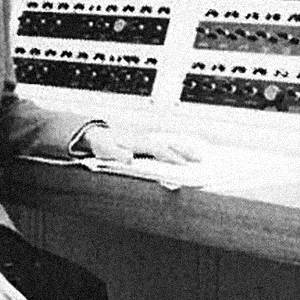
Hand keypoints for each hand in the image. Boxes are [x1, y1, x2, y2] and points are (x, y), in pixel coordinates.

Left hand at [82, 126, 205, 165]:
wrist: (98, 135)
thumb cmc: (104, 144)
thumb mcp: (107, 151)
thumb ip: (118, 155)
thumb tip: (129, 159)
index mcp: (139, 142)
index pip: (158, 150)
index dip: (171, 157)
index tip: (183, 164)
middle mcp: (146, 139)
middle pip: (170, 145)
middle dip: (185, 152)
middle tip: (201, 159)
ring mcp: (148, 140)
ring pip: (170, 143)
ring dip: (185, 149)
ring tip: (200, 154)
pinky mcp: (148, 143)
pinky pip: (166, 145)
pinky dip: (178, 147)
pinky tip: (186, 151)